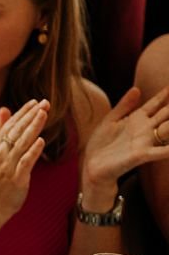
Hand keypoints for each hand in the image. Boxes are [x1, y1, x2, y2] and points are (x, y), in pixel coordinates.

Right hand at [0, 100, 48, 221]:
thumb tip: (5, 108)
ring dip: (33, 128)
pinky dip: (33, 151)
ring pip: (21, 143)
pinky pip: (25, 162)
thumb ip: (1, 130)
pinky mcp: (16, 177)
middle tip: (44, 103)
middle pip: (16, 130)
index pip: (10, 124)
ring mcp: (7, 165)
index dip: (23, 112)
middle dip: (31, 116)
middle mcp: (0, 153)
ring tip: (43, 114)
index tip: (35, 101)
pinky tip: (41, 141)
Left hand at [80, 85, 168, 207]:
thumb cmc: (102, 144)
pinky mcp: (142, 154)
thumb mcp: (111, 120)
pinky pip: (163, 151)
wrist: (93, 165)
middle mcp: (145, 129)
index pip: (155, 104)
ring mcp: (145, 141)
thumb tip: (137, 88)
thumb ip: (124, 105)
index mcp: (136, 119)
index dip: (164, 94)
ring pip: (168, 129)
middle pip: (166, 114)